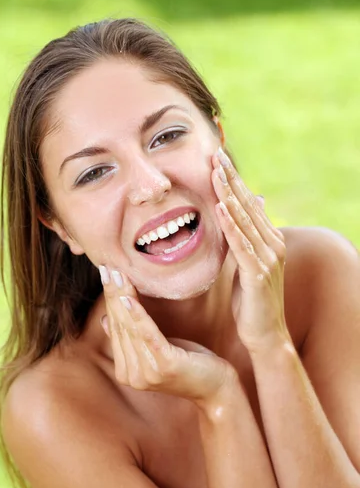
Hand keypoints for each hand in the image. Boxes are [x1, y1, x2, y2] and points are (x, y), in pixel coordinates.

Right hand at [98, 266, 238, 403]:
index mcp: (126, 372)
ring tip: (117, 275)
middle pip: (121, 326)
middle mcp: (132, 375)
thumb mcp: (157, 350)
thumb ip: (132, 339)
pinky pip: (148, 334)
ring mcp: (147, 373)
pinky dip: (137, 314)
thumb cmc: (189, 365)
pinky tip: (129, 297)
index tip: (106, 274)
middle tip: (107, 268)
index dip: (110, 300)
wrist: (217, 389)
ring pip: (131, 328)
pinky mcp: (164, 365)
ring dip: (122, 298)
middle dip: (113, 295)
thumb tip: (106, 320)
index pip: (115, 329)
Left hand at [212, 147, 290, 354]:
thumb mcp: (246, 265)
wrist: (264, 334)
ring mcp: (267, 258)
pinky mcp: (258, 274)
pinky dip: (231, 225)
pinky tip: (221, 207)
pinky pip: (242, 245)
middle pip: (248, 205)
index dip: (233, 181)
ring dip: (229, 194)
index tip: (217, 159)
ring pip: (245, 220)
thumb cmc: (250, 302)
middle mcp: (272, 244)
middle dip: (230, 179)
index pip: (248, 204)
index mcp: (268, 240)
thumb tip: (239, 219)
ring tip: (215, 171)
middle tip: (215, 154)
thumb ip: (243, 241)